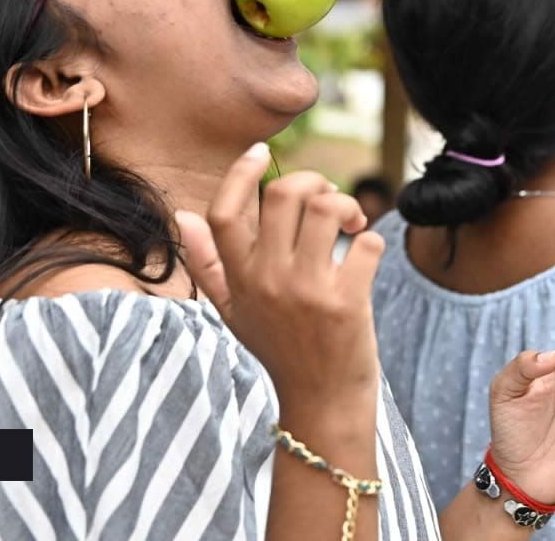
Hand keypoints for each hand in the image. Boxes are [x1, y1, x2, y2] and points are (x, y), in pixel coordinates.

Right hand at [174, 143, 384, 409]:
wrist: (321, 402)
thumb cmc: (281, 350)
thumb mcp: (233, 310)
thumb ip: (207, 264)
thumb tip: (183, 215)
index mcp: (238, 278)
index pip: (223, 212)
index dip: (242, 173)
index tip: (262, 152)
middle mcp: (266, 281)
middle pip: (284, 194)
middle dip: (314, 182)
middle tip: (329, 200)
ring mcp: (306, 291)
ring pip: (327, 207)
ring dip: (347, 205)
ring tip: (352, 223)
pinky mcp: (346, 303)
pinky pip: (365, 243)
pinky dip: (371, 241)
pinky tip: (365, 258)